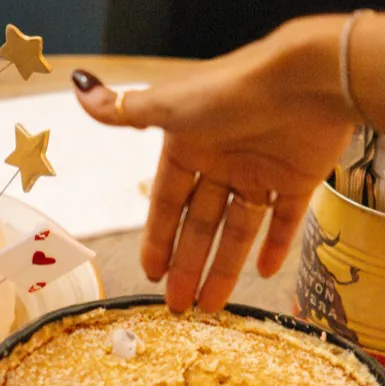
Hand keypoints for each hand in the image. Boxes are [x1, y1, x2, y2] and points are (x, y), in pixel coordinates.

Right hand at [72, 17, 355, 312]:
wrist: (308, 79)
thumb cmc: (231, 89)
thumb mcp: (167, 105)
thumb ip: (121, 109)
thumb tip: (77, 82)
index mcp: (188, 146)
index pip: (167, 203)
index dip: (158, 238)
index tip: (151, 274)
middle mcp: (222, 161)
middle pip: (201, 224)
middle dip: (188, 264)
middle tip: (179, 306)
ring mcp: (262, 171)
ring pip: (238, 229)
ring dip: (225, 267)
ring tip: (212, 305)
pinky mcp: (301, 177)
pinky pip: (286, 219)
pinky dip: (277, 244)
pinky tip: (264, 273)